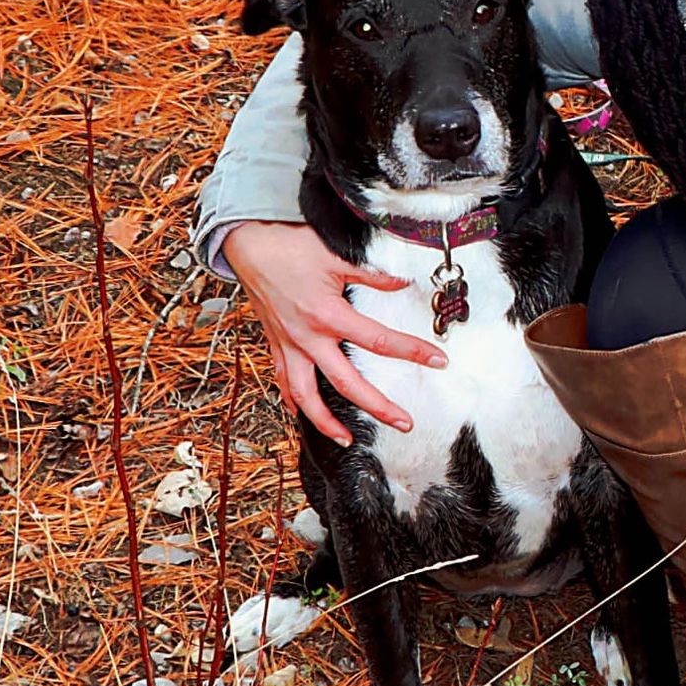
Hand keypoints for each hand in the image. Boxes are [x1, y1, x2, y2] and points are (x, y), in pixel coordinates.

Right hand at [221, 221, 446, 443]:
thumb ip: (373, 274)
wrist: (248, 244)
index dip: (412, 351)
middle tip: (405, 423)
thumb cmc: (290, 246)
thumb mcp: (337, 255)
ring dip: (325, 422)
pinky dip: (293, 402)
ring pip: (306, 395)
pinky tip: (304, 414)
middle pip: (347, 383)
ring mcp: (288, 345)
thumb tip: (402, 283)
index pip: (379, 341)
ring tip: (346, 440)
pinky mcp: (275, 345)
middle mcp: (307, 338)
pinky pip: (282, 381)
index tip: (438, 360)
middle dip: (378, 406)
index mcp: (328, 315)